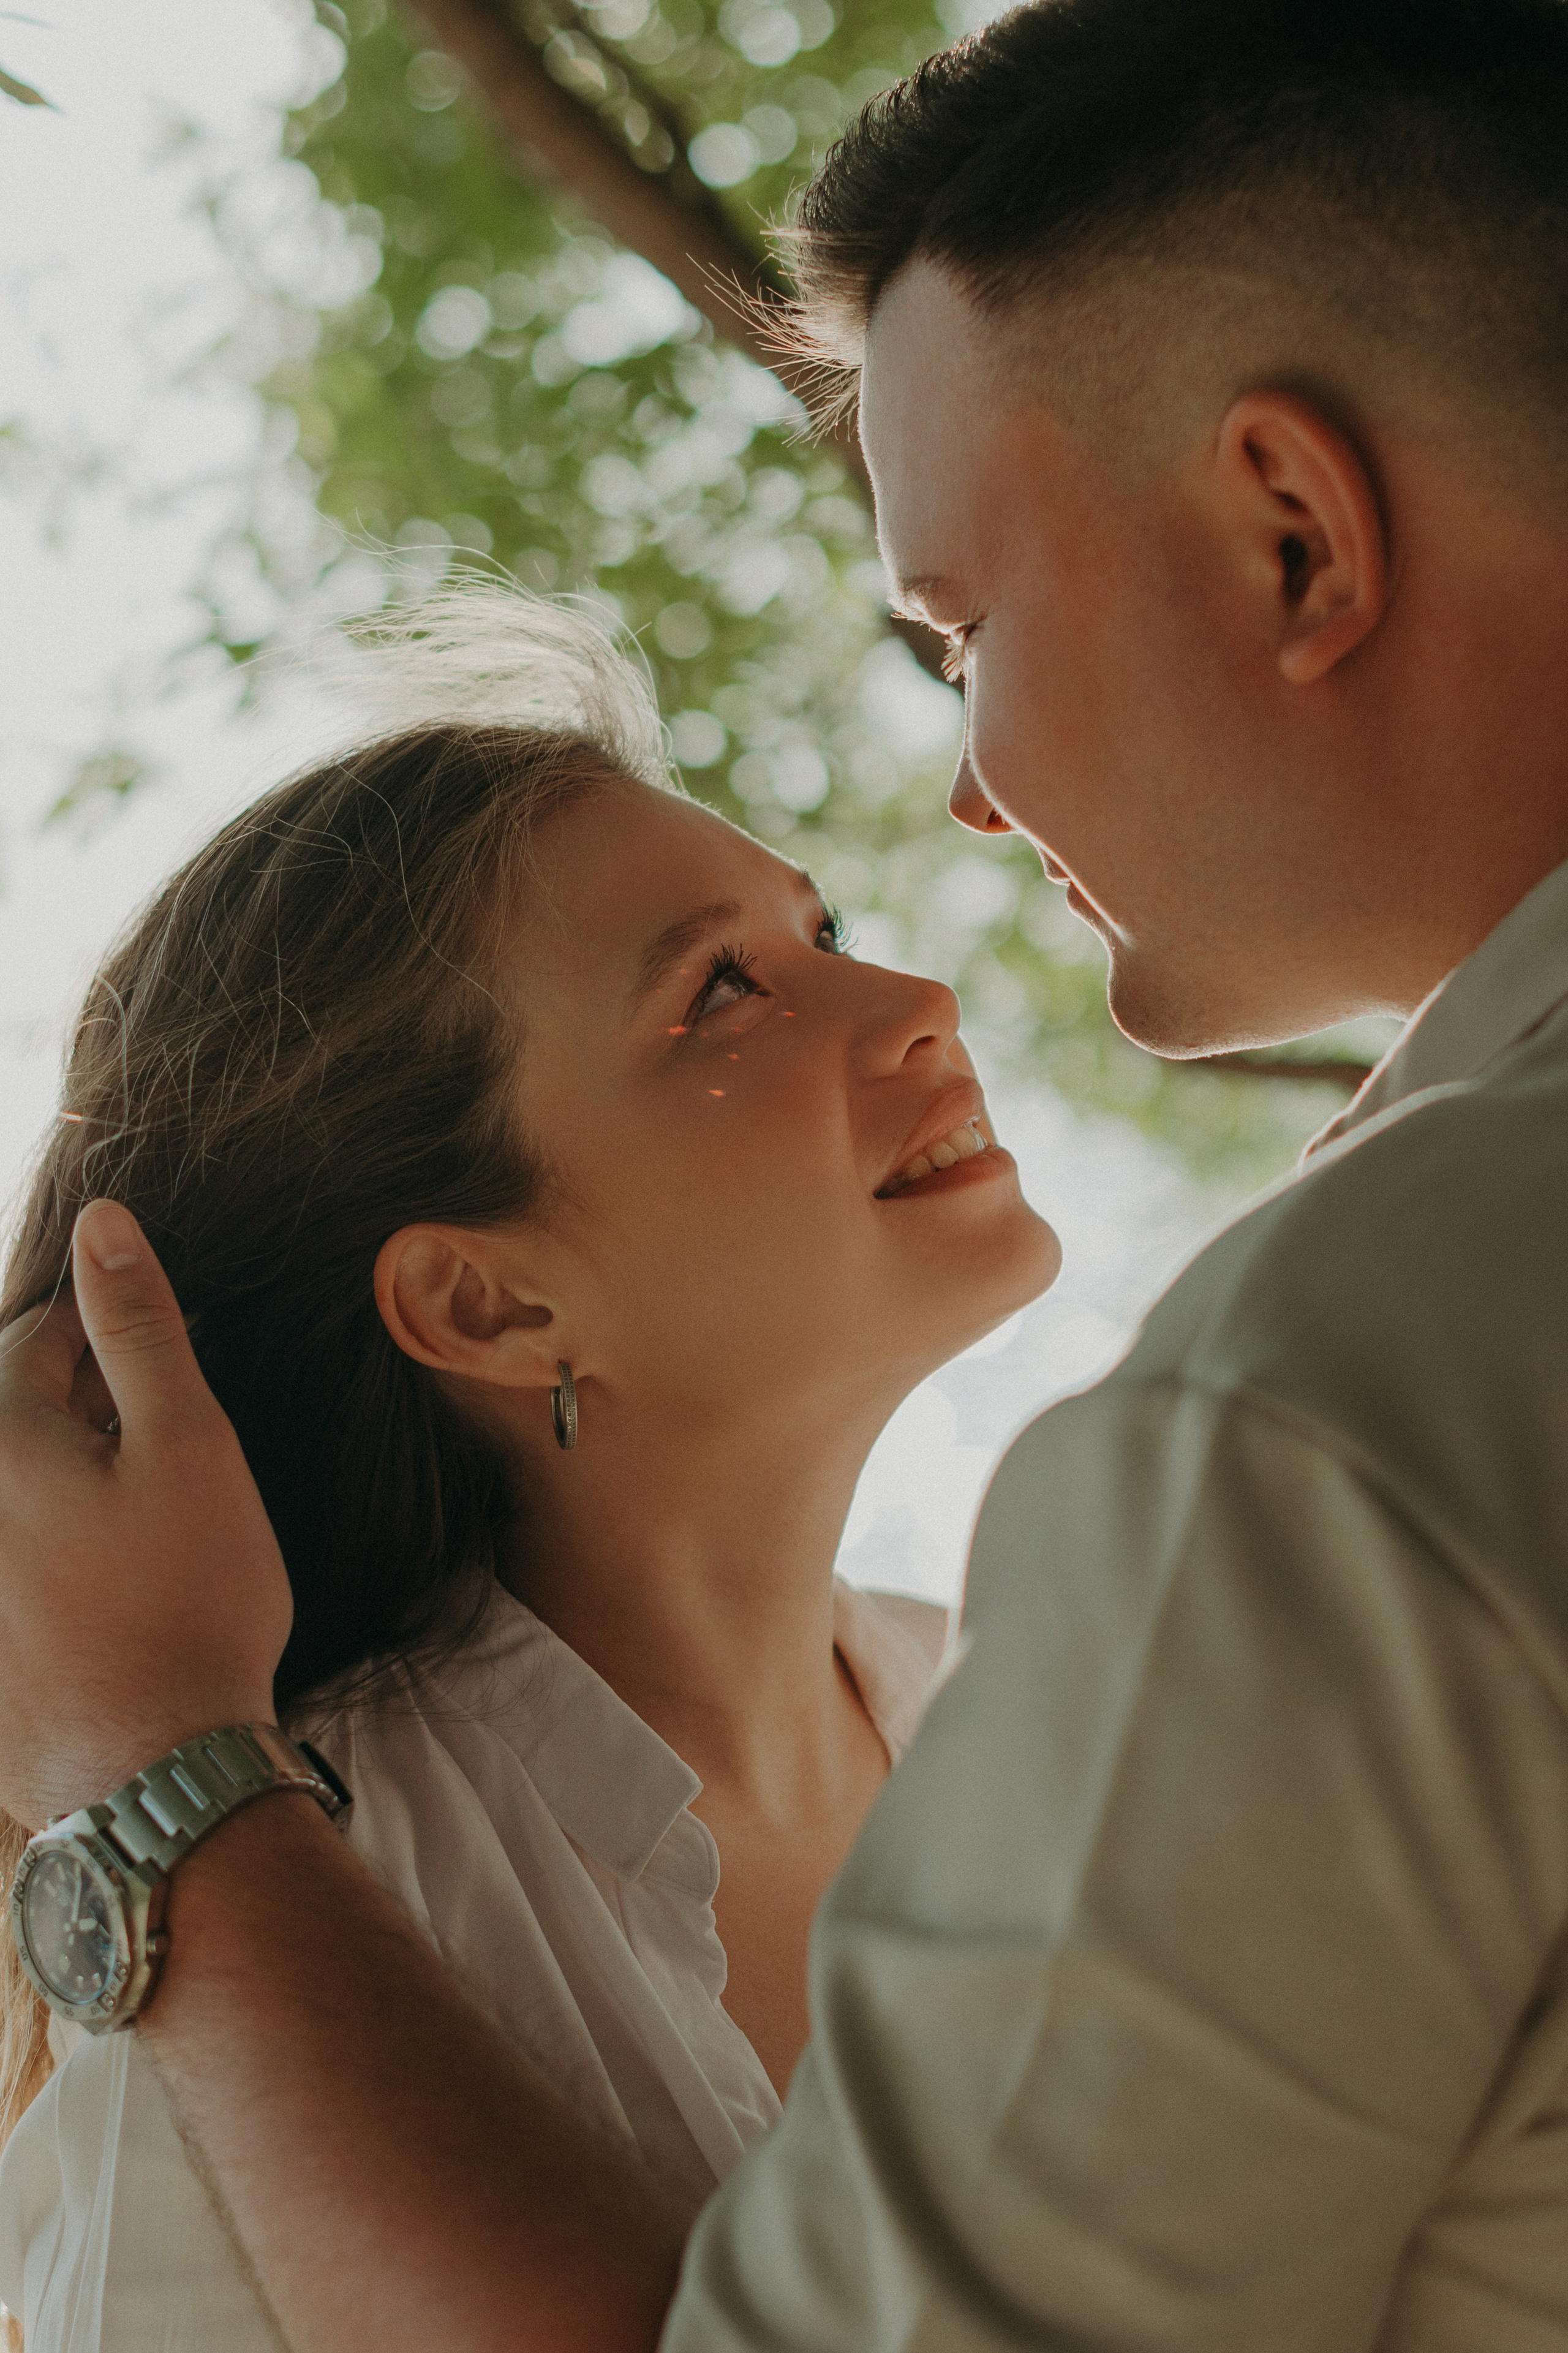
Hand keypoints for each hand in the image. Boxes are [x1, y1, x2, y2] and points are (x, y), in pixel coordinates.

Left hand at [0, 1201, 291, 1826]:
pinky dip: (49, 1534)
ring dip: (64, 1464)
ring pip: (14, 1483)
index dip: (97, 1319)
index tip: (162, 1323)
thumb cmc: (188, 1604)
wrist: (155, 1775)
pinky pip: (13, 1552)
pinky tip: (107, 1558)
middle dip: (76, 1390)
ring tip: (135, 1483)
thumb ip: (139, 1328)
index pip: (30, 1339)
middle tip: (154, 1403)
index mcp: (0, 1444)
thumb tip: (100, 1222)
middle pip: (11, 1411)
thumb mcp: (187, 1445)